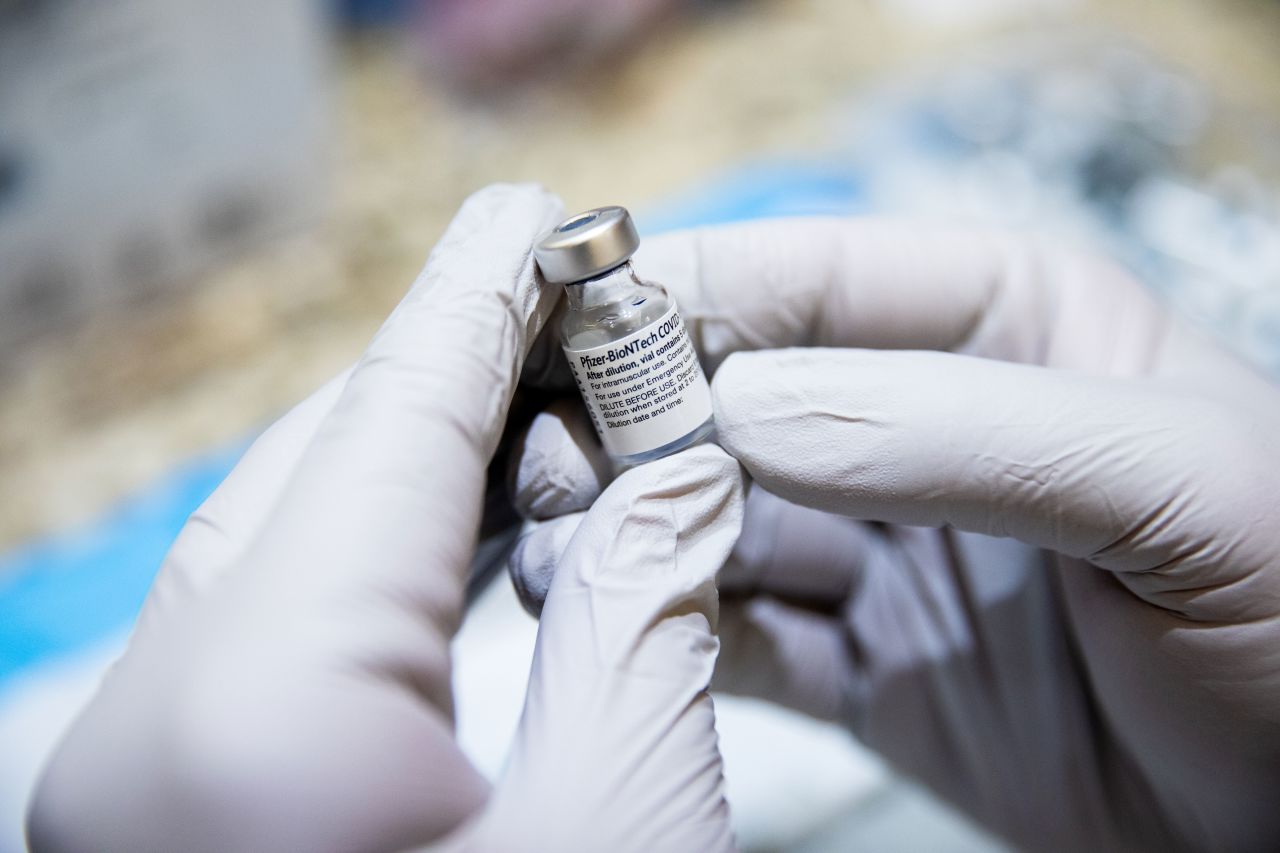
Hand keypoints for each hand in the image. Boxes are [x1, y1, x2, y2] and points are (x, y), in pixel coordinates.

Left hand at [27, 185, 743, 852]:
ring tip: (547, 427)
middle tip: (572, 320)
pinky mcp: (174, 817)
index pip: (388, 436)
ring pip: (282, 558)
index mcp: (261, 717)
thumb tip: (680, 481)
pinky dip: (381, 580)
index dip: (477, 311)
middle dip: (452, 387)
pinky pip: (270, 646)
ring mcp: (143, 780)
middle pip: (312, 476)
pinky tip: (471, 553)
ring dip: (422, 482)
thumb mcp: (621, 830)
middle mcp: (151, 734)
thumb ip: (645, 632)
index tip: (536, 221)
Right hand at [510, 218, 1279, 851]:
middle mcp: (927, 429)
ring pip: (721, 517)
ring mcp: (889, 549)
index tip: (579, 323)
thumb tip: (747, 406)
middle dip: (638, 418)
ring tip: (550, 536)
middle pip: (743, 396)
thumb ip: (963, 432)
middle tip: (547, 451)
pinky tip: (607, 617)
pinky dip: (669, 624)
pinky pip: (746, 633)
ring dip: (631, 522)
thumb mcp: (1172, 485)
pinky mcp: (868, 665)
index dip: (693, 292)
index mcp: (1008, 329)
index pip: (819, 279)